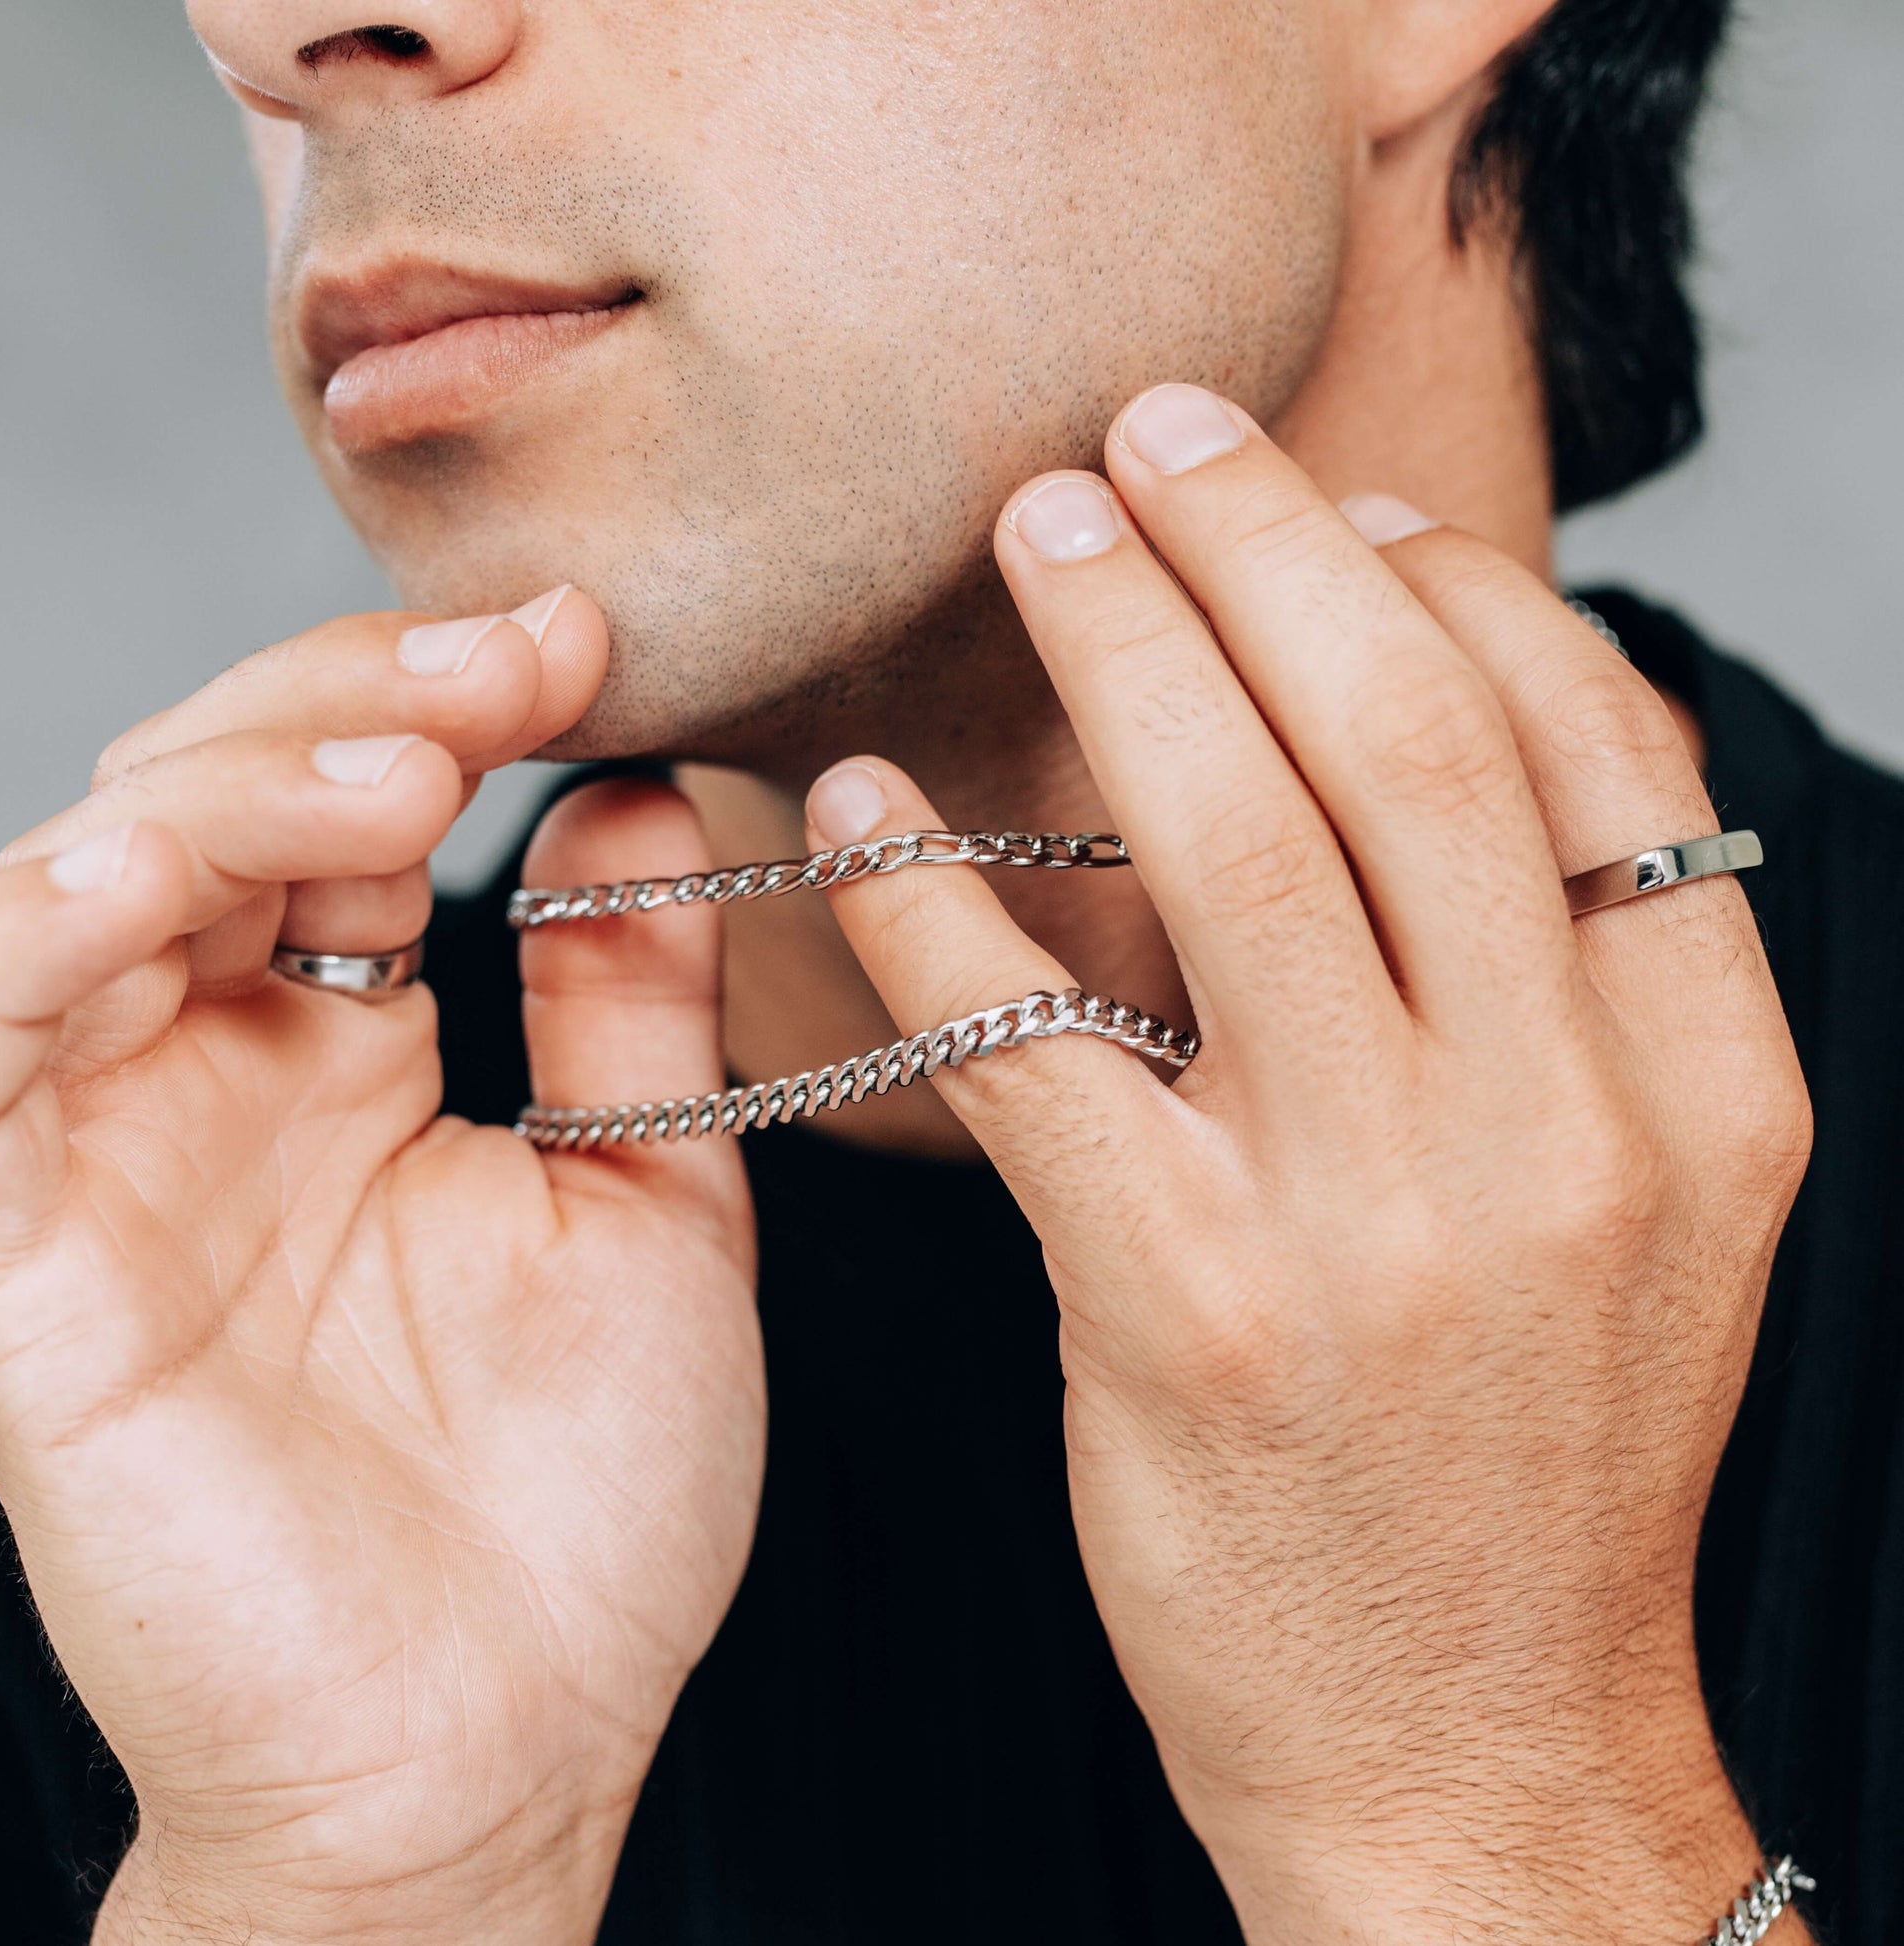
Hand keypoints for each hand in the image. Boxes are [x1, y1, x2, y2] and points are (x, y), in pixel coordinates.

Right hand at [0, 594, 763, 1943]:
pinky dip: (42, 937)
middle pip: (223, 804)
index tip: (594, 639)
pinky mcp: (8, 1262)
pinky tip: (159, 875)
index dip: (453, 706)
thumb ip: (625, 1000)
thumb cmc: (582, 1501)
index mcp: (353, 1060)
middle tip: (522, 655)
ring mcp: (105, 1157)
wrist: (501, 1749)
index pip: (354, 813)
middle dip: (362, 702)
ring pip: (94, 879)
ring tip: (406, 767)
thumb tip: (635, 796)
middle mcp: (215, 1080)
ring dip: (236, 790)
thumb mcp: (646, 1199)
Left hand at [803, 388, 1810, 1942]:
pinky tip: (866, 805)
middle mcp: (1560, 1133)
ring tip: (1040, 530)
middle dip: (1270, 546)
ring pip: (1245, 843)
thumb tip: (1444, 715)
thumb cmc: (1519, 1462)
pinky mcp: (1185, 1311)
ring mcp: (1376, 1224)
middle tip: (1147, 433)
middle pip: (1412, 741)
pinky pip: (1037, 1040)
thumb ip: (1566, 983)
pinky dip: (935, 894)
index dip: (1454, 588)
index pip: (1595, 749)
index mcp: (1699, 1089)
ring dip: (1126, 649)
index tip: (1338, 507)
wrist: (1462, 1750)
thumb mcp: (1632, 1217)